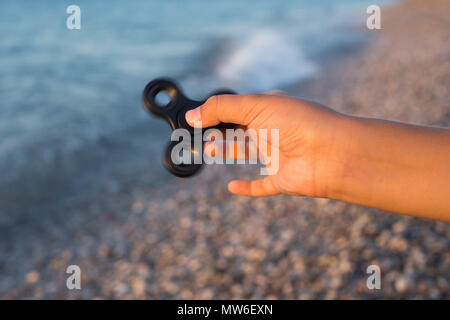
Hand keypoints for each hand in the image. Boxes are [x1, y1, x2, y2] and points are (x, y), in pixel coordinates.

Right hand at [185, 92, 348, 197]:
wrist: (331, 153)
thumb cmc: (296, 122)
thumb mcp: (254, 106)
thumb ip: (220, 109)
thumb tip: (191, 116)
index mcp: (268, 109)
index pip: (236, 109)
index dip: (215, 113)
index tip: (193, 119)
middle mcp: (273, 131)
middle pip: (238, 131)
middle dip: (218, 132)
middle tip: (197, 135)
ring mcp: (278, 156)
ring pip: (247, 154)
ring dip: (228, 152)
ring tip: (209, 150)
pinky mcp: (282, 180)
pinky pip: (261, 186)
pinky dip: (247, 188)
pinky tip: (233, 187)